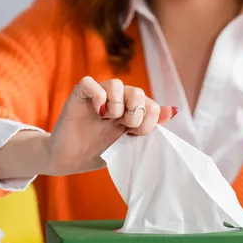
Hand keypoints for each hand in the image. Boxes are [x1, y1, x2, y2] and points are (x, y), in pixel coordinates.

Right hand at [45, 76, 176, 175]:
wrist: (69, 161)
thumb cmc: (97, 153)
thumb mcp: (127, 144)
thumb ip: (148, 128)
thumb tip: (173, 111)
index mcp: (130, 112)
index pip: (151, 104)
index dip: (151, 117)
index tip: (138, 134)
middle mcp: (116, 102)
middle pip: (137, 91)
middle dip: (137, 112)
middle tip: (126, 127)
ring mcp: (97, 97)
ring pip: (116, 83)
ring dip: (117, 104)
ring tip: (108, 120)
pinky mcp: (79, 96)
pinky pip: (90, 82)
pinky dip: (98, 95)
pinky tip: (97, 112)